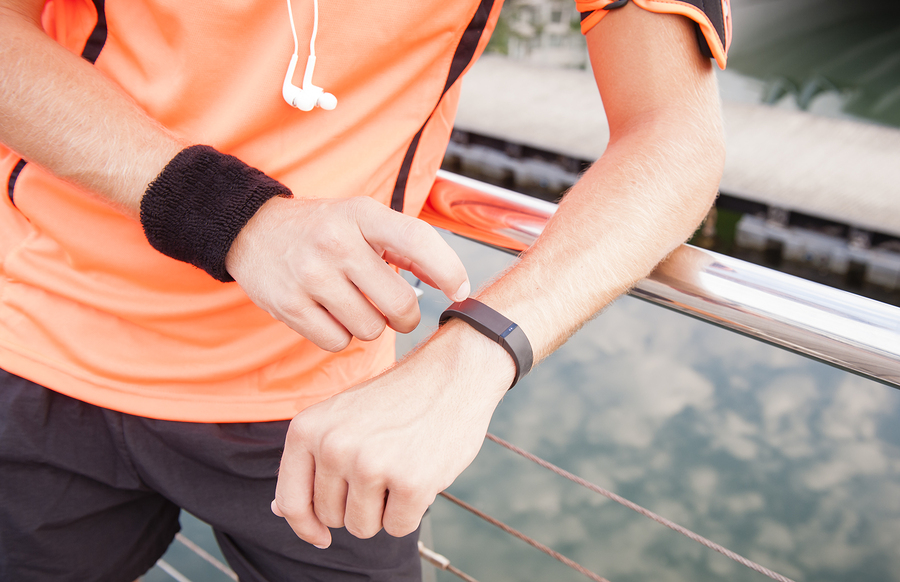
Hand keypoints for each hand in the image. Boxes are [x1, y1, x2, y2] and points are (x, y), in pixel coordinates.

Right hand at [225, 196, 469, 351]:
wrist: (252, 231)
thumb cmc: (323, 230)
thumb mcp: (364, 220)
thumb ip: (408, 248)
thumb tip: (456, 283)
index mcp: (362, 215)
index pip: (417, 240)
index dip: (448, 269)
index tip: (461, 290)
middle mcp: (336, 242)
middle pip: (398, 304)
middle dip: (403, 315)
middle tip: (393, 309)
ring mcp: (310, 275)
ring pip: (369, 329)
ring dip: (368, 325)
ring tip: (351, 303)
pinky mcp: (288, 305)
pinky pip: (337, 342)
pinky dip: (339, 335)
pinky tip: (329, 312)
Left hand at [271, 321, 514, 546]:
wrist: (452, 373)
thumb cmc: (395, 400)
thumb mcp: (340, 418)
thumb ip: (310, 462)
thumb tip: (279, 511)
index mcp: (307, 429)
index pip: (291, 501)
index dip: (305, 527)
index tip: (321, 537)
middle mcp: (333, 446)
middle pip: (331, 516)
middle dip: (357, 505)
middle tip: (383, 467)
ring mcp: (371, 464)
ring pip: (363, 527)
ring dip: (383, 510)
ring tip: (400, 468)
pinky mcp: (410, 482)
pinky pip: (398, 527)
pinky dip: (411, 511)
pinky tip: (421, 475)